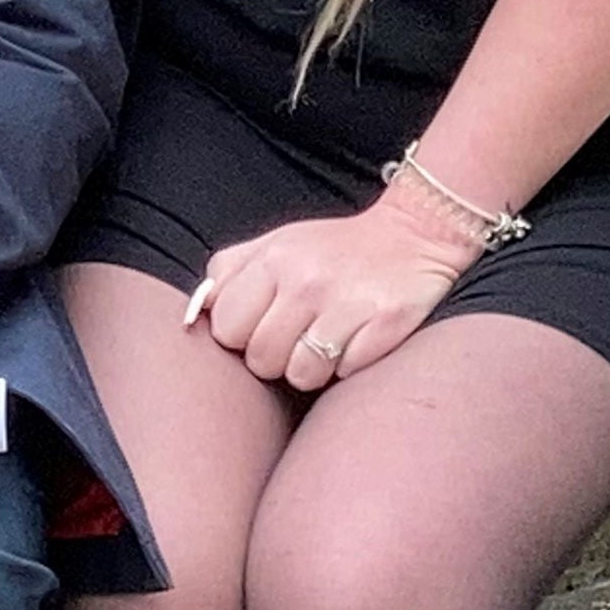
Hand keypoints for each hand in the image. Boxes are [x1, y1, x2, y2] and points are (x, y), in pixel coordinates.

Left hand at [190, 194, 480, 390]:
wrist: (412, 235)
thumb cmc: (331, 249)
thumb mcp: (274, 243)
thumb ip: (229, 271)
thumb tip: (197, 311)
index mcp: (272, 260)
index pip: (226, 328)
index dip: (240, 337)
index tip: (259, 328)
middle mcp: (306, 280)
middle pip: (260, 358)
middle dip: (273, 359)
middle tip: (294, 340)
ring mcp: (347, 303)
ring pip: (300, 374)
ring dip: (310, 370)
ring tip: (324, 344)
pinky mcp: (386, 324)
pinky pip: (345, 373)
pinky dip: (347, 367)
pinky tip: (354, 343)